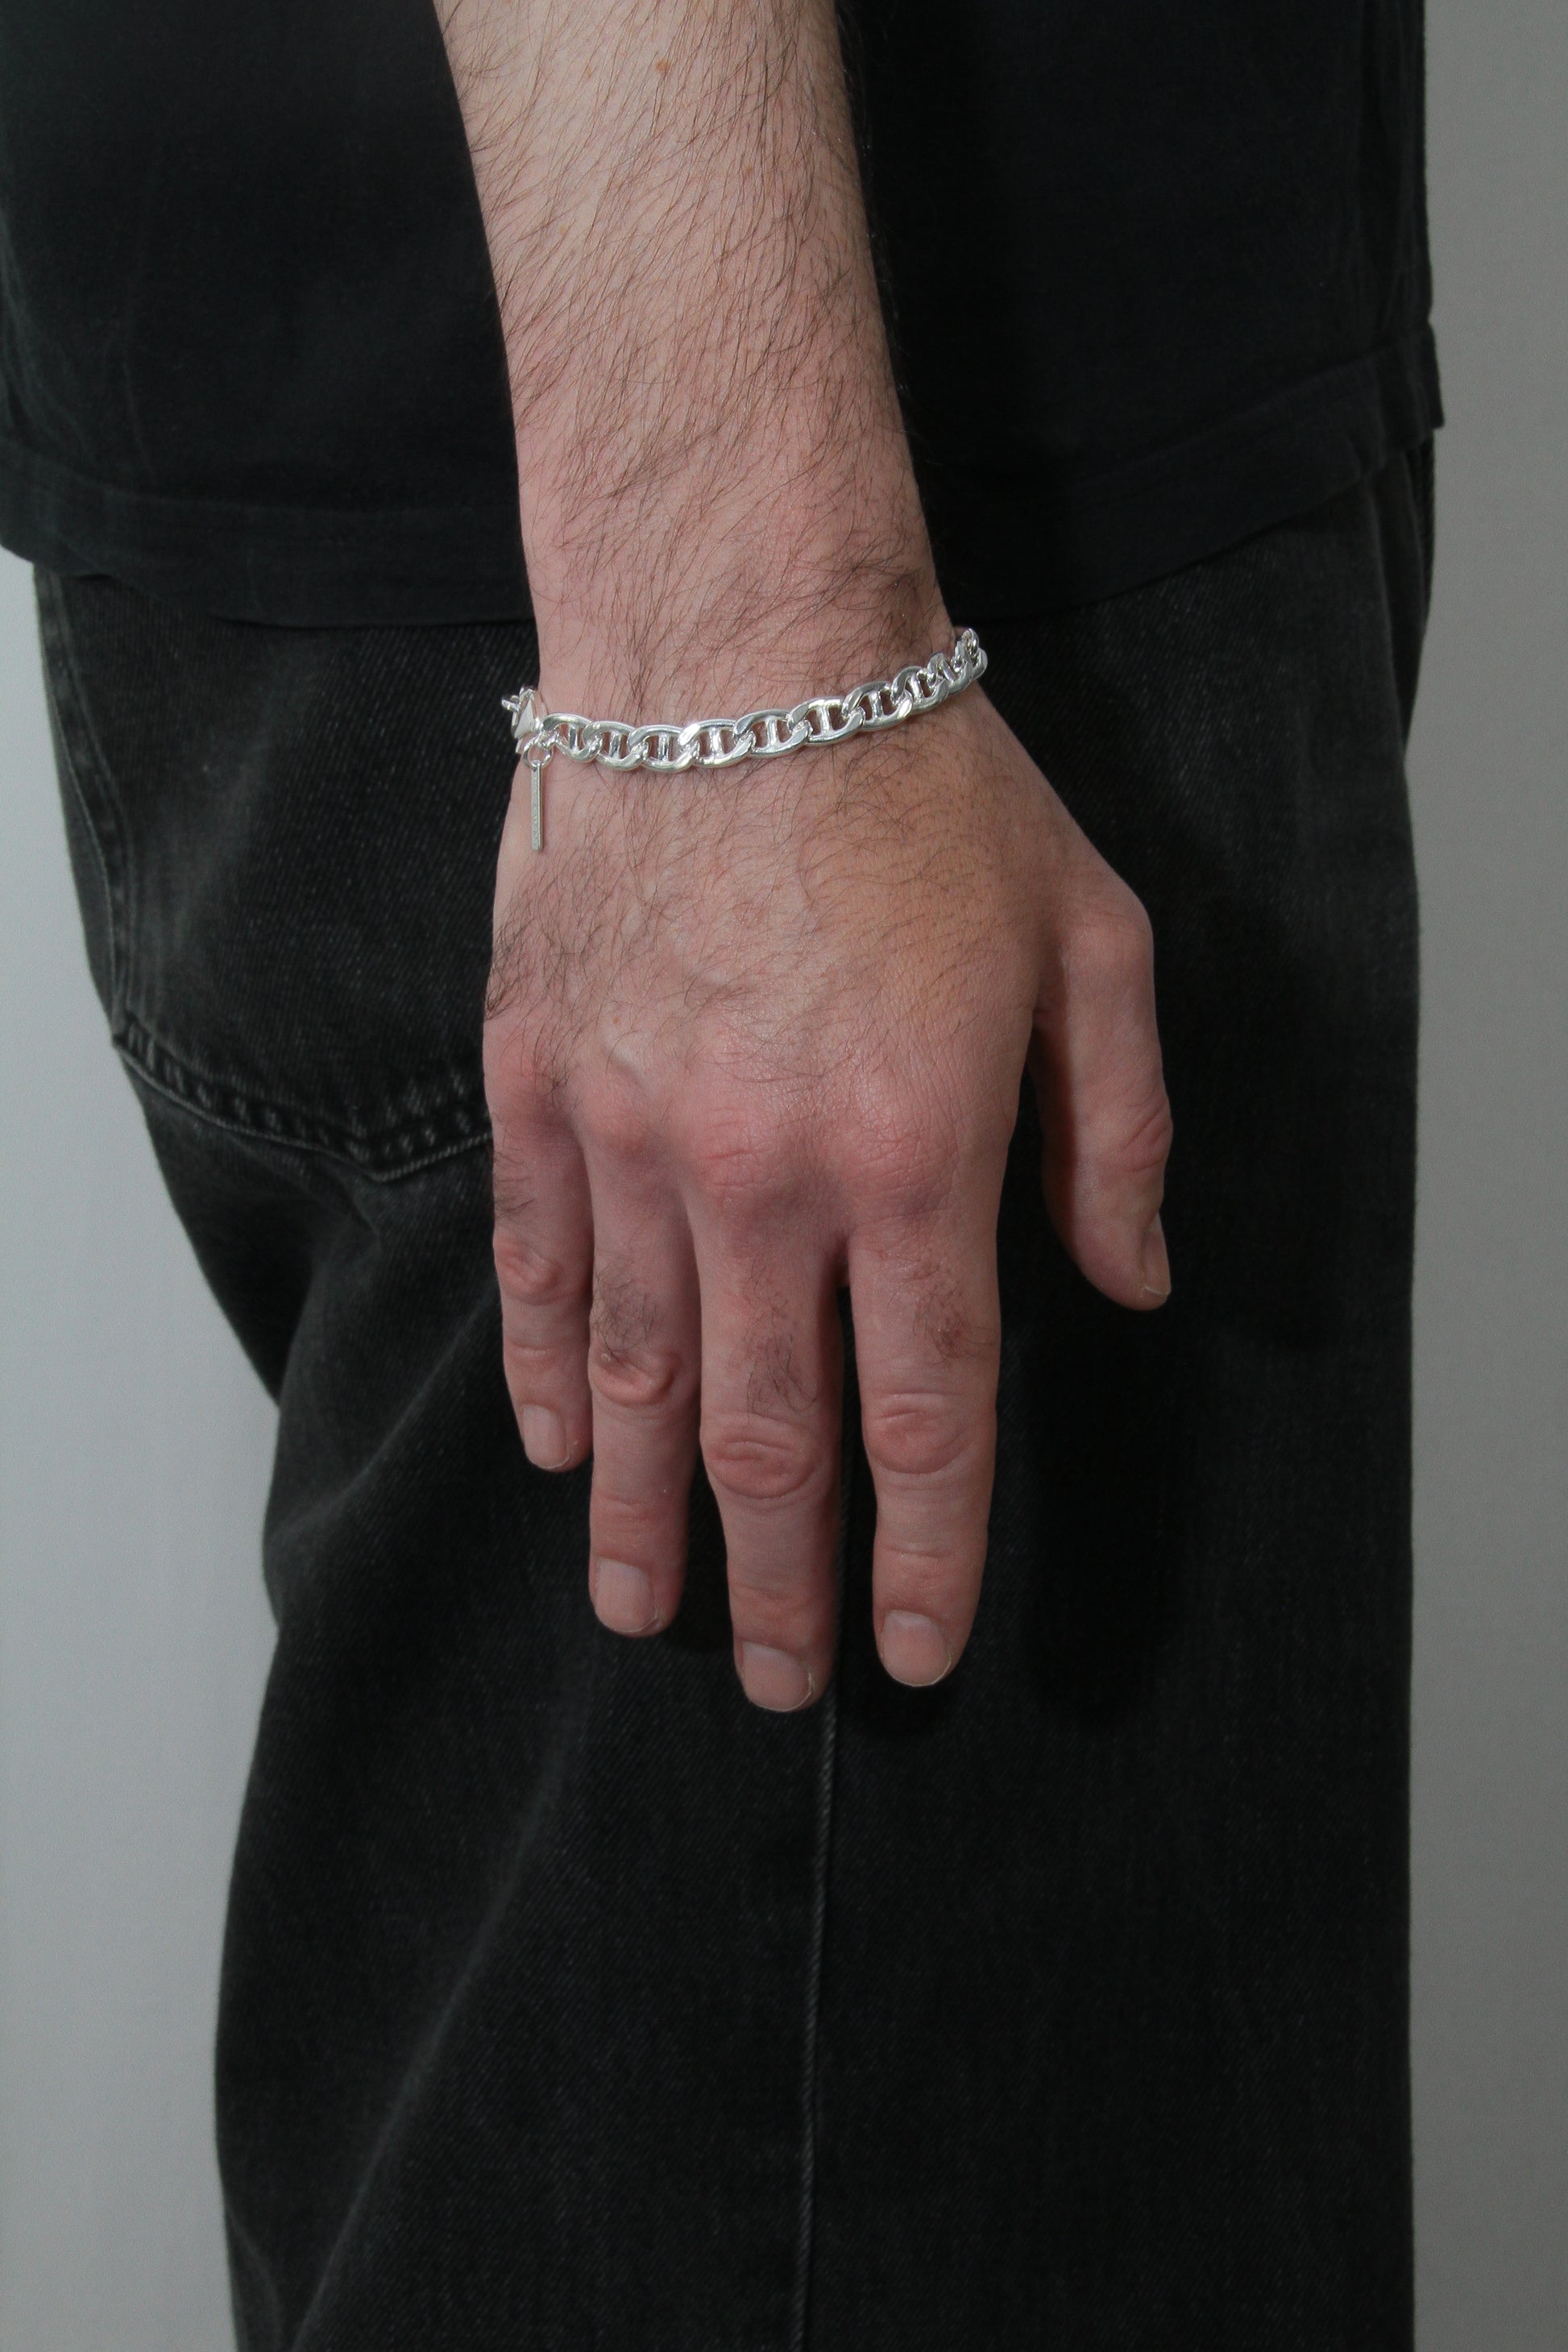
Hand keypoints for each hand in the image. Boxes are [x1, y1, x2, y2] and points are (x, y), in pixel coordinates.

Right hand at [484, 672, 1170, 1706]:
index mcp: (916, 1150)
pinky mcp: (539, 1081)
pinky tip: (561, 1449)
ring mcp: (632, 1134)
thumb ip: (1119, 1130)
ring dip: (647, 1517)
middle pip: (774, 1436)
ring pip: (641, 1380)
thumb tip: (1129, 1281)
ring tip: (641, 1615)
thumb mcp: (1090, 938)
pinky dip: (550, 1372)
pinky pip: (539, 1266)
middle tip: (775, 1685)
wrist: (730, 642)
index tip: (918, 1646)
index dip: (928, 1549)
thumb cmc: (923, 778)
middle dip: (781, 1581)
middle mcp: (764, 1174)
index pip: (928, 1408)